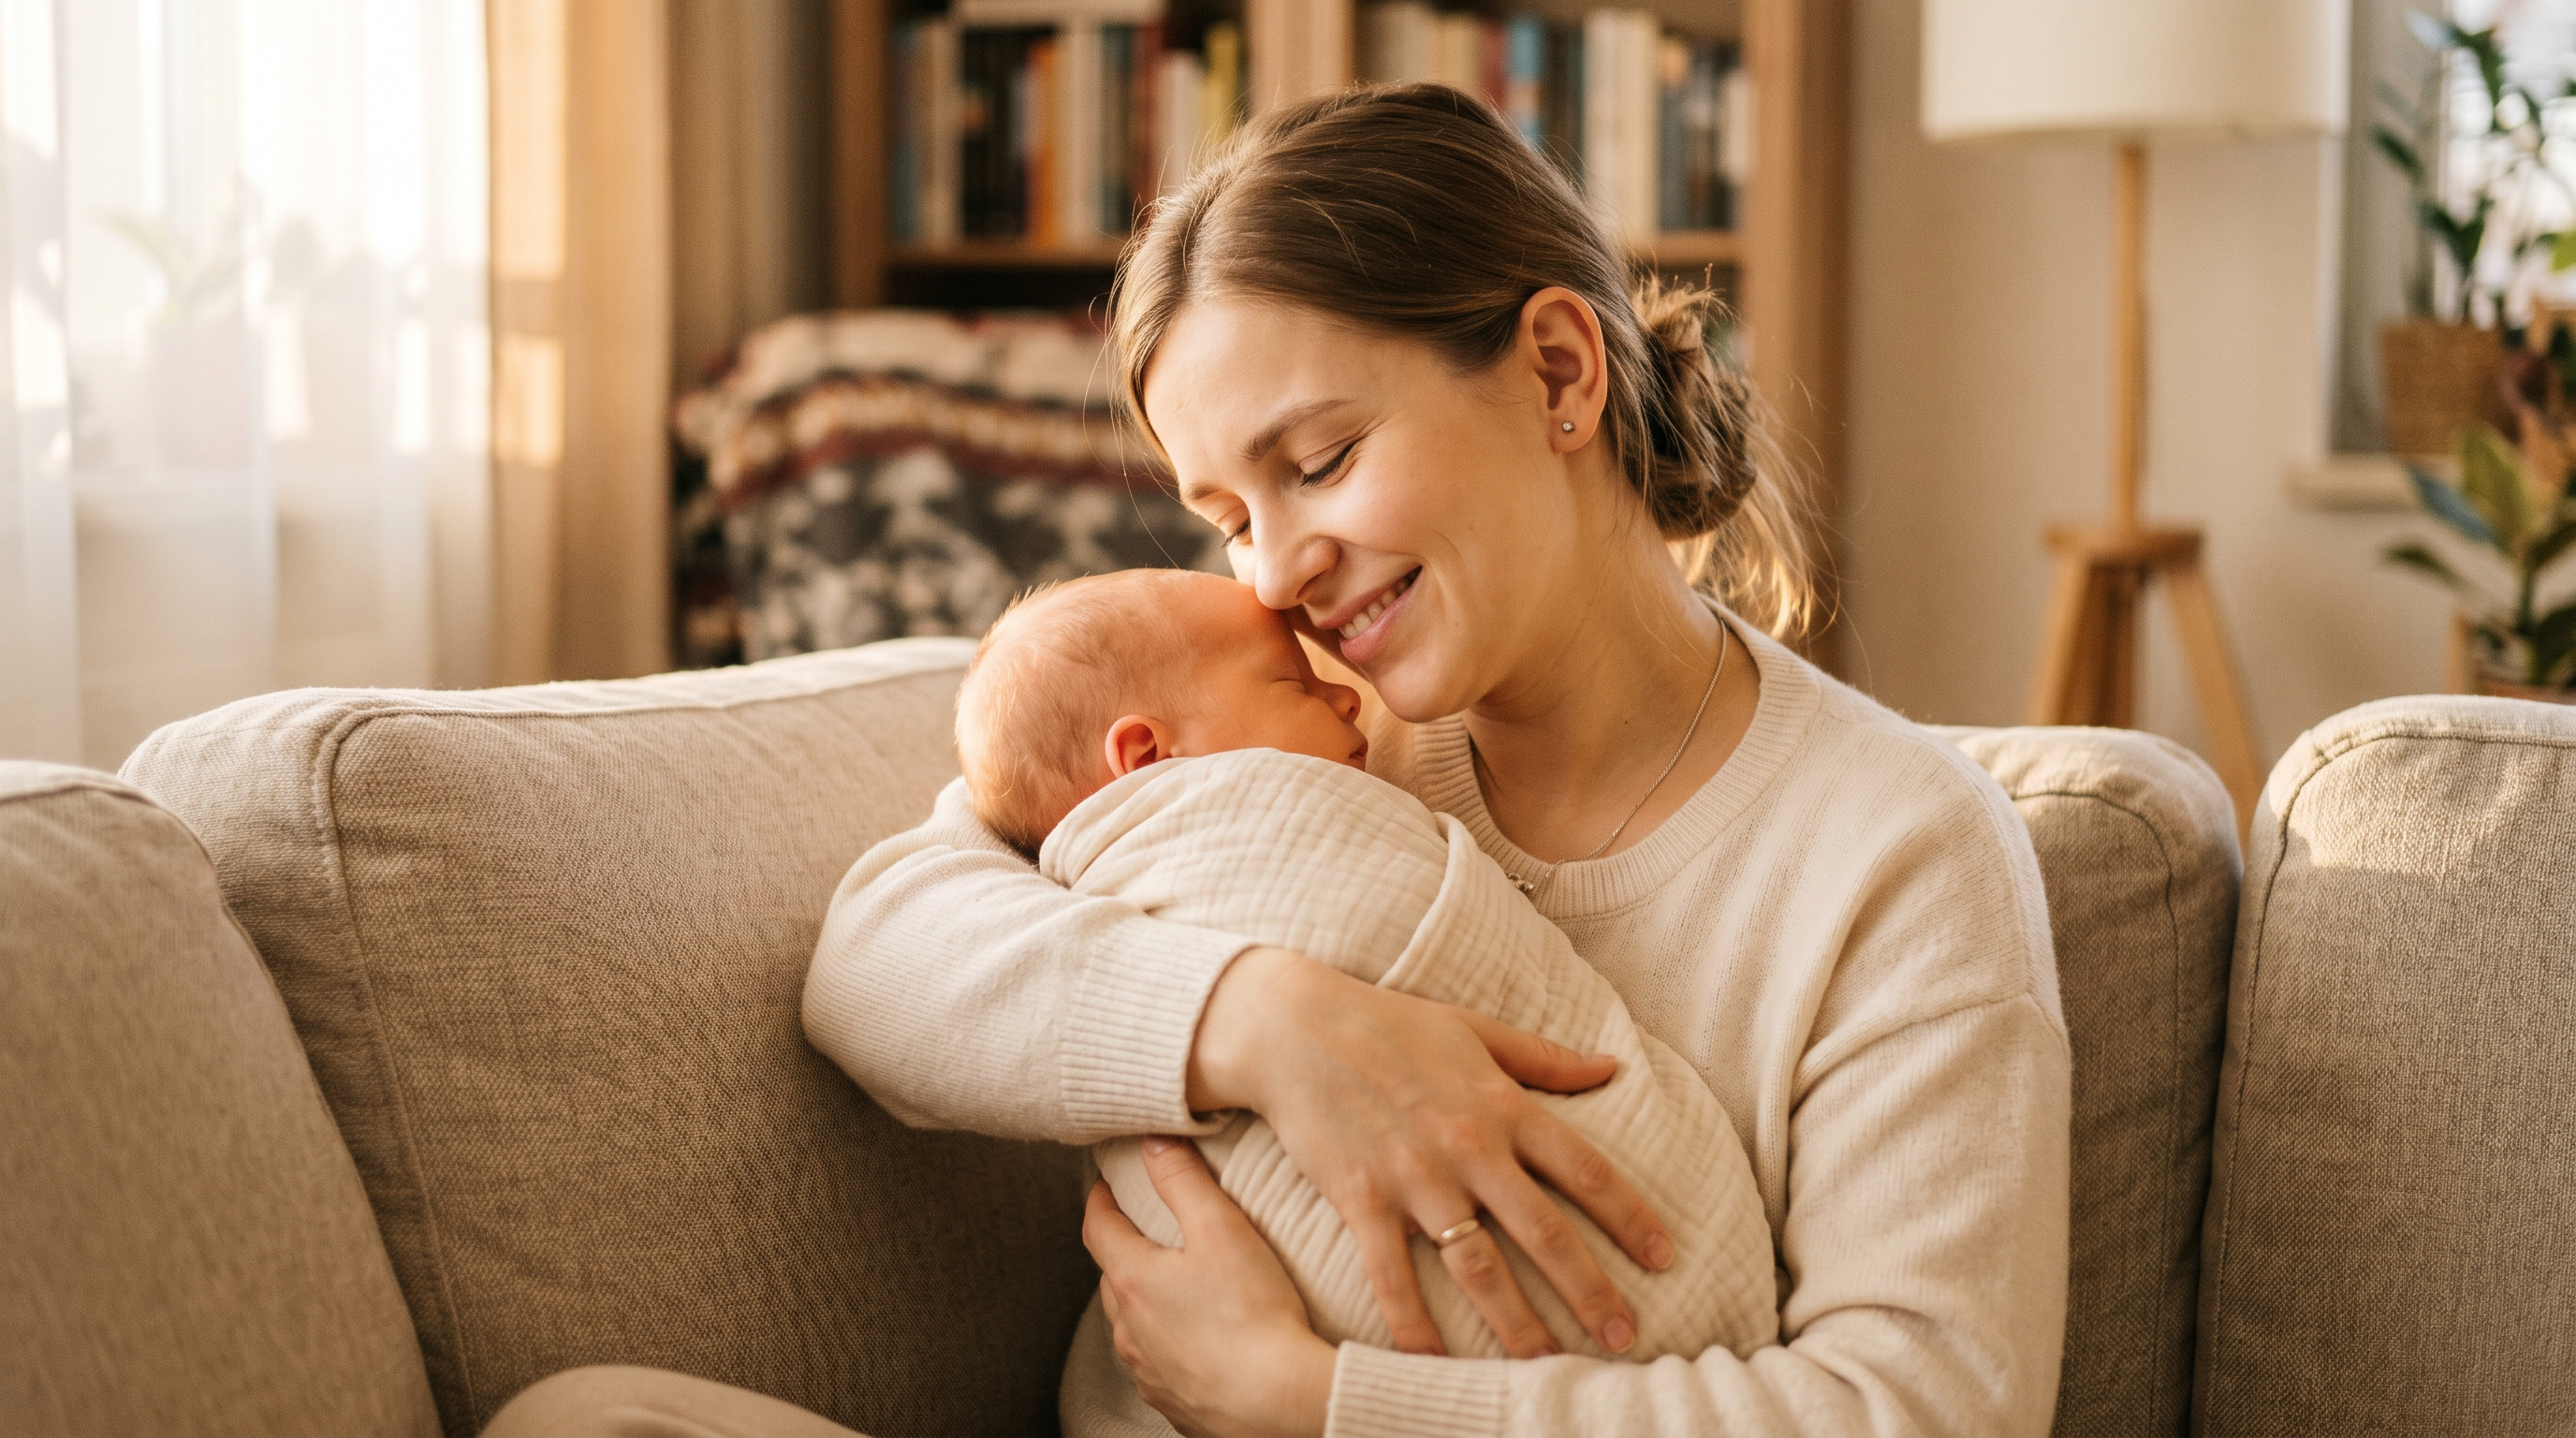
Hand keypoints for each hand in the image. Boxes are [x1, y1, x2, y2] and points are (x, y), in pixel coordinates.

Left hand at [1086, 1137, 1336, 1437]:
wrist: (1279, 1402)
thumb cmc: (1253, 1313)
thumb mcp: (1222, 1229)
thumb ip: (1183, 1179)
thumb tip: (1154, 1141)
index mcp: (1132, 1280)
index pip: (1097, 1228)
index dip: (1099, 1200)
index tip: (1106, 1184)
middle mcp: (1129, 1329)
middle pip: (1113, 1277)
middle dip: (1125, 1249)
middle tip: (1148, 1229)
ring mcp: (1148, 1370)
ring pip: (1133, 1325)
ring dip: (1145, 1301)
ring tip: (1176, 1285)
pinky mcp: (1173, 1401)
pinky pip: (1158, 1364)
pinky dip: (1169, 1344)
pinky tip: (1197, 1340)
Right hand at [1187, 947, 1673, 1358]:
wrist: (1295, 1027)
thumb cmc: (1390, 1023)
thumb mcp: (1475, 1029)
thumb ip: (1545, 1058)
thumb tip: (1612, 1067)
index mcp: (1503, 1106)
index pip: (1586, 1170)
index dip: (1631, 1217)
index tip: (1665, 1258)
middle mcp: (1468, 1148)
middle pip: (1544, 1233)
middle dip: (1590, 1291)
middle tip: (1623, 1338)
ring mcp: (1414, 1179)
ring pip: (1478, 1268)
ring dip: (1517, 1324)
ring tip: (1548, 1370)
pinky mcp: (1362, 1201)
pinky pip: (1392, 1278)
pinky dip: (1412, 1327)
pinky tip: (1435, 1365)